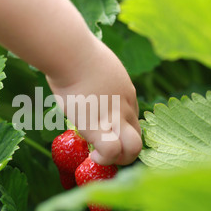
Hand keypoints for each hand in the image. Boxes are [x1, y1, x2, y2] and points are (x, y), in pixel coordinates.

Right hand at [47, 37, 141, 165]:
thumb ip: (96, 76)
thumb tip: (79, 77)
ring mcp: (115, 117)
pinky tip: (92, 155)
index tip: (102, 130)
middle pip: (139, 136)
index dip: (119, 129)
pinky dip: (104, 159)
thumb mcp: (95, 63)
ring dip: (120, 158)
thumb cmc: (75, 52)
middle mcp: (126, 107)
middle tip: (106, 149)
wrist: (71, 53)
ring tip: (102, 156)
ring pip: (133, 148)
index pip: (132, 119)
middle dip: (125, 149)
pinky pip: (111, 152)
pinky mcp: (99, 126)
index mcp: (126, 92)